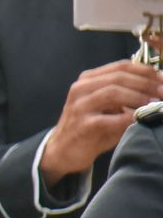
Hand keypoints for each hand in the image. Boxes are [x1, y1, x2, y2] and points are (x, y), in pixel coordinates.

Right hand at [40, 59, 162, 184]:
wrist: (64, 151)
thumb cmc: (92, 128)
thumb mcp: (108, 107)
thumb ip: (126, 96)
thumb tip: (158, 89)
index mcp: (88, 80)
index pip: (121, 66)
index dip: (145, 71)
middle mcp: (81, 89)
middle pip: (118, 77)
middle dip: (146, 83)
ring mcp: (79, 106)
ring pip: (112, 92)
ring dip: (138, 97)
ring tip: (155, 104)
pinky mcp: (82, 125)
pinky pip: (109, 119)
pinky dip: (128, 118)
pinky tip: (140, 120)